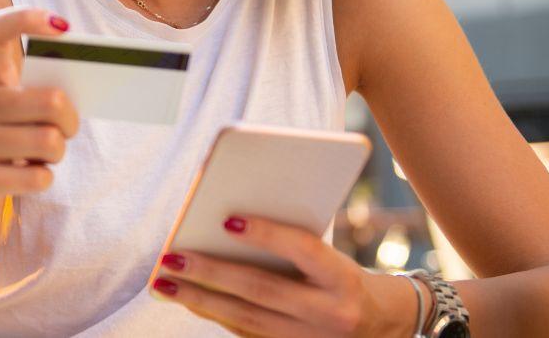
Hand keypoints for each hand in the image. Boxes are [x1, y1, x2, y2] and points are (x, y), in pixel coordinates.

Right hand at [0, 7, 78, 273]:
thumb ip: (26, 101)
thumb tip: (73, 97)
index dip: (26, 17)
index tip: (61, 26)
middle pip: (51, 100)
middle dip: (71, 121)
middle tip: (64, 131)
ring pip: (50, 141)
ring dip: (57, 155)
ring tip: (40, 158)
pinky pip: (38, 177)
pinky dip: (43, 179)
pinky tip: (26, 178)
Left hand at [151, 215, 407, 336]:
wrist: (382, 325)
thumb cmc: (344, 277)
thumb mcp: (331, 257)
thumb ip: (292, 245)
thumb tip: (229, 226)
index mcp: (342, 278)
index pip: (303, 249)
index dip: (267, 234)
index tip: (227, 220)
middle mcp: (329, 312)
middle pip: (261, 290)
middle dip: (211, 273)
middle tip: (171, 258)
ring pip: (246, 319)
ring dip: (200, 299)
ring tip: (166, 282)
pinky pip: (247, 334)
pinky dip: (215, 315)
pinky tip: (189, 299)